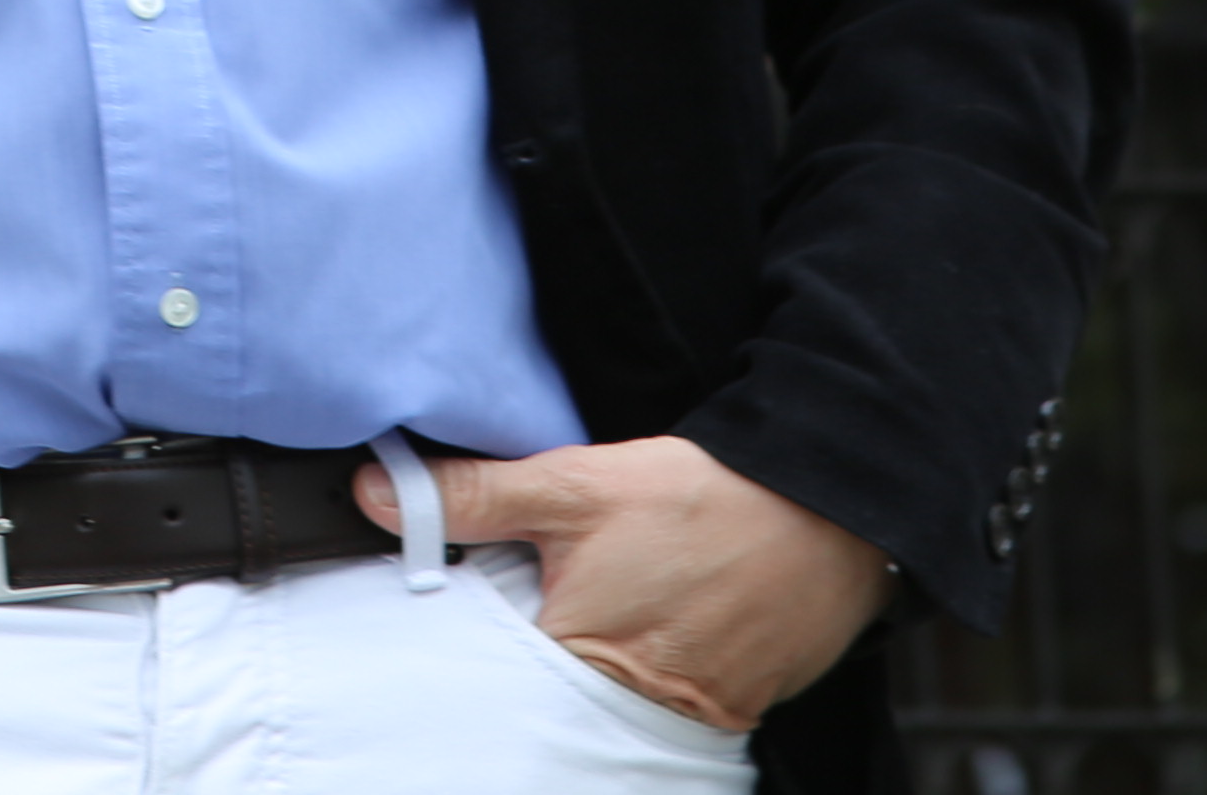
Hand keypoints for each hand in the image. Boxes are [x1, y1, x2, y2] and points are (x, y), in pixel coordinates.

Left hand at [351, 435, 884, 733]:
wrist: (828, 518)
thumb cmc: (704, 502)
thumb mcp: (575, 485)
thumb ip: (474, 495)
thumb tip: (377, 491)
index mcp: (571, 659)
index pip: (482, 681)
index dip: (462, 650)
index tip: (450, 624)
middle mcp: (622, 709)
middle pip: (540, 698)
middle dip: (525, 659)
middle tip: (543, 604)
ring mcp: (679, 721)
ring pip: (598, 703)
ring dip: (587, 666)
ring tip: (605, 610)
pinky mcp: (724, 715)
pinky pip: (658, 705)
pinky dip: (646, 671)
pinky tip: (652, 625)